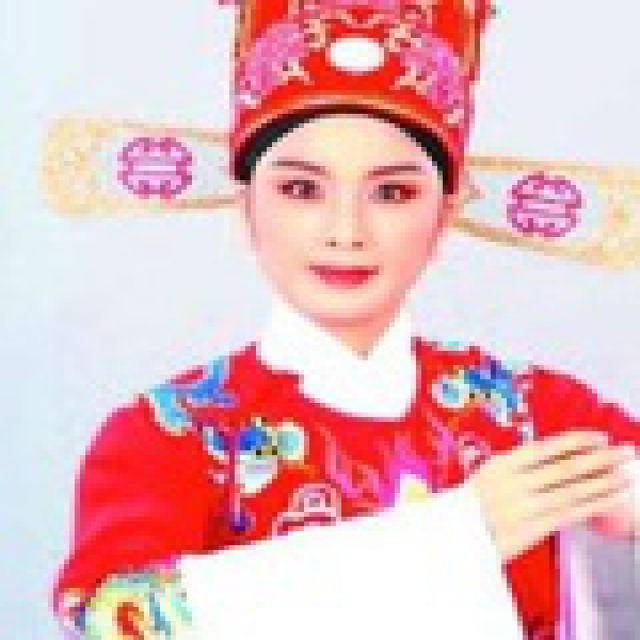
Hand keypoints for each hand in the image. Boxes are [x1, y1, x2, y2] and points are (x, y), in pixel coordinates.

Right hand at [466, 431, 633, 561]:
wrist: (450, 538)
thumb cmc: (471, 507)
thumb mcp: (487, 477)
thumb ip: (518, 468)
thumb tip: (559, 457)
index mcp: (501, 464)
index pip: (545, 447)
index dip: (576, 441)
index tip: (599, 436)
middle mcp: (513, 482)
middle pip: (565, 468)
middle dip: (600, 458)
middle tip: (624, 451)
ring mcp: (523, 507)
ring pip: (572, 491)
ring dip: (603, 482)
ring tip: (626, 474)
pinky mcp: (532, 529)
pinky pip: (570, 514)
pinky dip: (594, 504)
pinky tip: (611, 498)